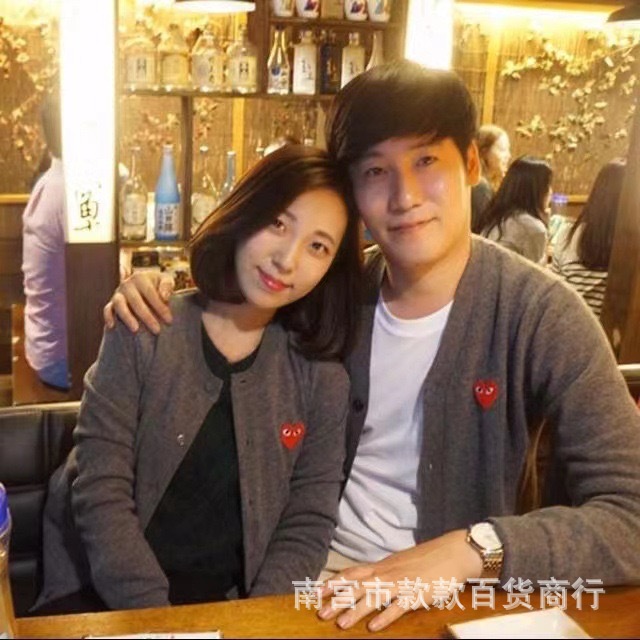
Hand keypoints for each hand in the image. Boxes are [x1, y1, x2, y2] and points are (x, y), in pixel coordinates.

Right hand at [103, 271, 174, 334]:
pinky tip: (112, 326)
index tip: (169, 320)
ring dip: (127, 317)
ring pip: (119, 305)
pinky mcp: (111, 304)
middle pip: (135, 301)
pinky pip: (107, 309)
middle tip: (157, 330)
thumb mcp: (166, 281)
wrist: (147, 289)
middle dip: (147, 317)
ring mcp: (118, 294)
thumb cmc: (159, 286)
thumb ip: (167, 285)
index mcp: (140, 278)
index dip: (160, 307)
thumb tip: (164, 297)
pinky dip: (108, 317)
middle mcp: (126, 284)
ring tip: (136, 329)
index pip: (150, 293)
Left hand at [318, 529, 481, 631]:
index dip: (335, 582)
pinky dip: (385, 616)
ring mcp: (402, 583)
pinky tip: (374, 627)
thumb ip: (385, 572)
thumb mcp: (401, 563)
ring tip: (340, 624)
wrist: (454, 553)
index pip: (354, 572)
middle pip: (358, 585)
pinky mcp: (417, 593)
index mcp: (384, 566)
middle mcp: (388, 573)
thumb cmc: (428, 559)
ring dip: (356, 610)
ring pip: (374, 596)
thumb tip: (368, 580)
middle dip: (338, 599)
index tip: (318, 591)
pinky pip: (398, 606)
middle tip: (320, 612)